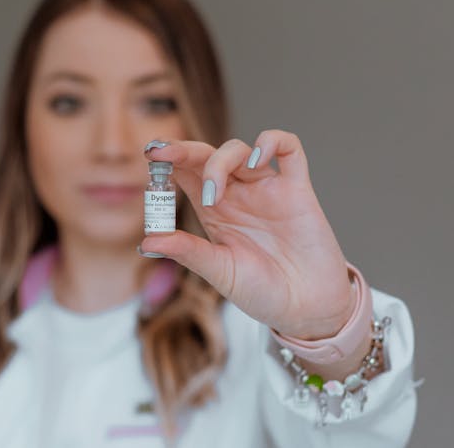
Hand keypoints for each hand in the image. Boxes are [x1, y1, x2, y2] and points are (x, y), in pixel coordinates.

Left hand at [139, 130, 353, 339]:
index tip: (150, 155)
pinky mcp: (298, 190)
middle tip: (162, 153)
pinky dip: (272, 142)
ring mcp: (267, 189)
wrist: (306, 310)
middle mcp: (237, 195)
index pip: (186, 174)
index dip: (168, 161)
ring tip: (214, 193)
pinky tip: (258, 159)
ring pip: (240, 150)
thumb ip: (188, 252)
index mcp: (213, 212)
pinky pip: (289, 149)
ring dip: (220, 161)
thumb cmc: (263, 293)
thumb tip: (146, 241)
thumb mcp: (220, 273)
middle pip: (207, 155)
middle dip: (184, 150)